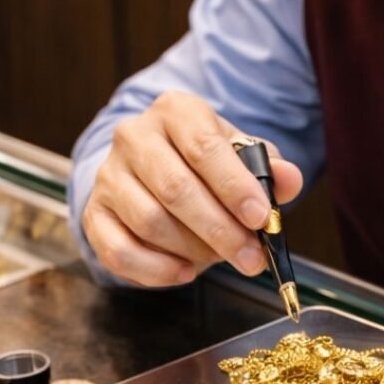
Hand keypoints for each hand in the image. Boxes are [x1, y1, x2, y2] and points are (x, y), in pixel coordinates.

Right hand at [83, 91, 302, 286]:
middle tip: (251, 258)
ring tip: (220, 258)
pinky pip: (119, 250)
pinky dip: (156, 270)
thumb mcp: (240, 154)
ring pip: (150, 221)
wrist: (151, 166)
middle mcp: (134, 136)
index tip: (261, 218)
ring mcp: (109, 175)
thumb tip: (288, 180)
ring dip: (193, 250)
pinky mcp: (94, 213)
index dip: (234, 187)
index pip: (204, 146)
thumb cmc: (204, 161)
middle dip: (220, 230)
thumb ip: (267, 167)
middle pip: (176, 189)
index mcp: (175, 111)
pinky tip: (184, 272)